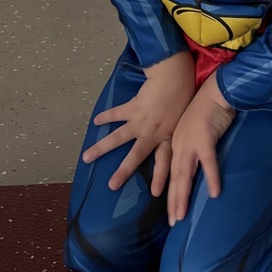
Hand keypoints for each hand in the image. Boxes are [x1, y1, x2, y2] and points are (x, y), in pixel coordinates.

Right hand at [82, 51, 195, 195]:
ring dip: (101, 147)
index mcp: (167, 137)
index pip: (164, 162)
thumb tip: (184, 150)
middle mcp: (151, 132)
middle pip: (135, 156)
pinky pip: (116, 113)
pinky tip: (95, 121)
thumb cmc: (184, 98)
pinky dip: (106, 116)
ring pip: (118, 137)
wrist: (176, 76)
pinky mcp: (132, 107)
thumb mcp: (185, 121)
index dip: (160, 178)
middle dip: (123, 171)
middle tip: (111, 186)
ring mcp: (140, 121)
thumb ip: (180, 136)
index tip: (155, 195)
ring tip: (86, 157)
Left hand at [168, 72, 235, 226]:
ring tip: (180, 216)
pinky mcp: (205, 137)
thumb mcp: (194, 127)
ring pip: (185, 174)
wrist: (216, 88)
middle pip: (175, 177)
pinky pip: (209, 162)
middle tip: (172, 222)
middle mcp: (179, 144)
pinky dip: (211, 177)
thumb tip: (196, 162)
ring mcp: (190, 141)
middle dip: (173, 201)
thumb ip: (193, 145)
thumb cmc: (208, 106)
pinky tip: (214, 194)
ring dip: (182, 196)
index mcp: (176, 141)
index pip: (171, 171)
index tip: (169, 210)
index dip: (170, 191)